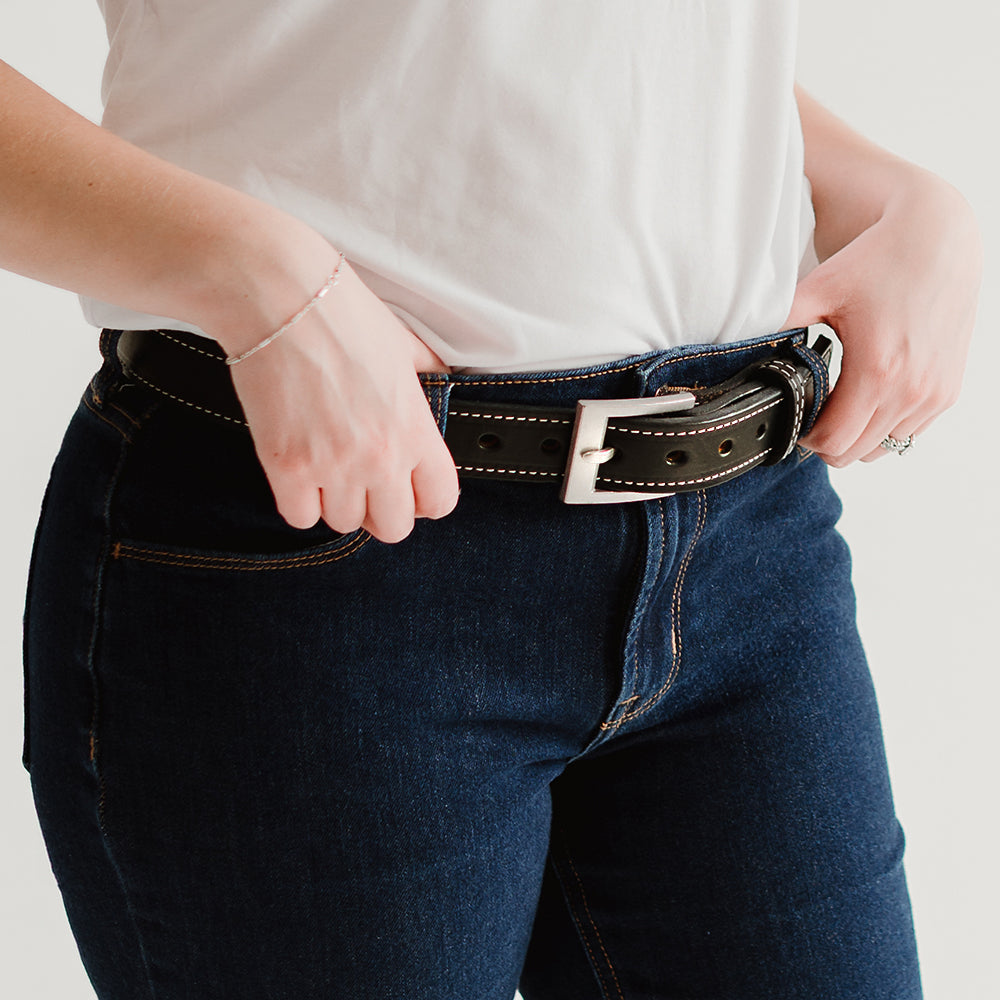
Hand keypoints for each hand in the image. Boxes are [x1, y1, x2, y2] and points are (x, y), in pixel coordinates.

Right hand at [226, 262, 458, 542]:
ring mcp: (332, 466)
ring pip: (344, 523)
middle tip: (366, 483)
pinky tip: (298, 470)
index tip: (410, 488)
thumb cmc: (343, 314)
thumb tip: (443, 386)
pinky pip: (300, 517)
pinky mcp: (286, 467)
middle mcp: (380, 457)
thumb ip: (430, 378)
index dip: (426, 499)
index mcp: (415, 430)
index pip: (440, 502)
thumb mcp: (406, 346)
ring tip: (328, 465)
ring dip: (337, 501)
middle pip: (393, 528)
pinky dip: (299, 501)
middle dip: (381, 509)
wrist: (280, 296)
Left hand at [787, 172, 981, 464]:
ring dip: (857, 437)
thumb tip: (737, 350)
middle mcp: (911, 390)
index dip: (806, 438)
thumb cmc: (876, 263)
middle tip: (812, 415)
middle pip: (854, 454)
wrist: (936, 242)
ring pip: (882, 449)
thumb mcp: (818, 290)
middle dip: (827, 441)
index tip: (795, 421)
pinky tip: (869, 397)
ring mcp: (933, 394)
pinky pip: (908, 433)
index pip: (833, 442)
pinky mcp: (947, 392)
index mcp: (877, 371)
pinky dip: (885, 426)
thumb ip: (778, 325)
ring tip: (840, 405)